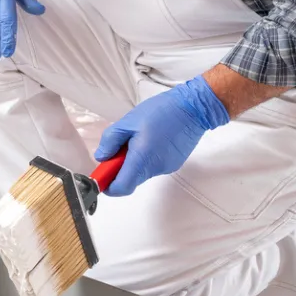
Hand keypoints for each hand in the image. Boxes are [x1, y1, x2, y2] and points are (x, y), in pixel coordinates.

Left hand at [93, 75, 229, 196]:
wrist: (194, 108)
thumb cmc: (162, 111)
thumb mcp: (128, 121)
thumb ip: (110, 141)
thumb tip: (101, 157)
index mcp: (142, 159)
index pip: (121, 187)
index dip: (108, 185)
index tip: (102, 175)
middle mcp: (155, 168)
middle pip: (130, 180)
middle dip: (119, 169)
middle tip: (119, 148)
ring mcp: (166, 168)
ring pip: (141, 173)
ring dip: (133, 161)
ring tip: (138, 138)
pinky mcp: (173, 164)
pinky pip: (152, 167)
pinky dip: (145, 158)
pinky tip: (150, 139)